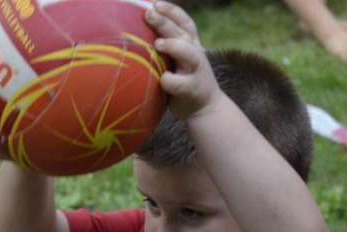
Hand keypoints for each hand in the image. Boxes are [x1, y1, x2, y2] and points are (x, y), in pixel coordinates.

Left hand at [143, 1, 222, 119]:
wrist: (205, 107)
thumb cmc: (185, 78)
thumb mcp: (181, 58)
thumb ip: (169, 44)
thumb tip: (141, 29)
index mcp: (191, 44)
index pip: (184, 22)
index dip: (172, 11)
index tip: (156, 3)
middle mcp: (195, 53)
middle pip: (182, 33)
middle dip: (166, 22)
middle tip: (149, 14)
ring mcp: (194, 71)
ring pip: (188, 54)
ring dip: (174, 47)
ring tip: (158, 44)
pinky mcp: (190, 90)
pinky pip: (178, 83)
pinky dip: (169, 80)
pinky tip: (161, 79)